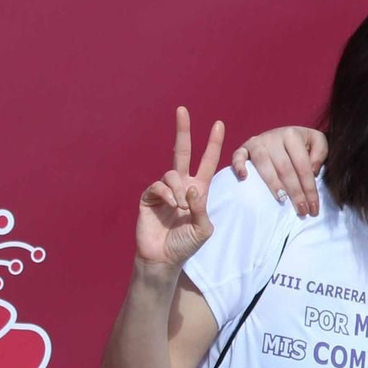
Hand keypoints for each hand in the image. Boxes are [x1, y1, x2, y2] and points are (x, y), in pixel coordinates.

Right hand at [135, 106, 225, 269]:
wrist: (163, 258)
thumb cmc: (186, 245)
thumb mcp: (203, 229)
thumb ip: (202, 208)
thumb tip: (191, 188)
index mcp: (198, 190)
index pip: (207, 162)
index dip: (213, 144)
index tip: (219, 124)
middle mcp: (181, 185)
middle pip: (182, 151)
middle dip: (183, 130)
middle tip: (182, 109)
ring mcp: (164, 190)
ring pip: (172, 173)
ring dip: (179, 189)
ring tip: (181, 207)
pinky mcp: (148, 196)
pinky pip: (158, 185)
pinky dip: (167, 194)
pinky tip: (171, 206)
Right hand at [231, 126, 328, 216]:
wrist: (284, 135)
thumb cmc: (303, 143)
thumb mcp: (317, 142)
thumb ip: (320, 153)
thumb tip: (312, 171)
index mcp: (292, 135)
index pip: (302, 166)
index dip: (309, 188)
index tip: (313, 208)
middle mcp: (273, 137)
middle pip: (284, 168)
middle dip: (295, 192)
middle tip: (301, 211)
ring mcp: (257, 142)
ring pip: (263, 164)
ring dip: (273, 184)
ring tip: (282, 200)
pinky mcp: (244, 147)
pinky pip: (238, 155)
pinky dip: (239, 165)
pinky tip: (244, 178)